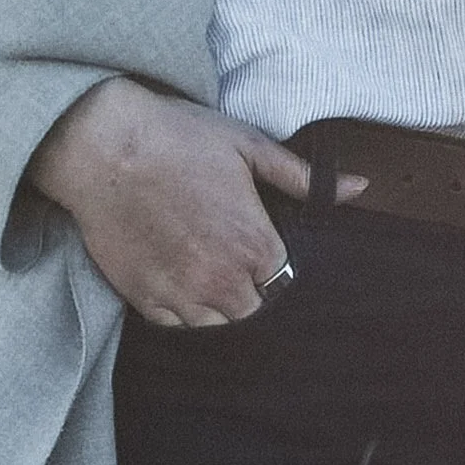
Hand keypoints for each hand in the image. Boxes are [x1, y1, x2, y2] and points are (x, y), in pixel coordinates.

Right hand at [27, 79, 363, 325]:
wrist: (104, 146)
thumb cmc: (178, 138)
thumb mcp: (248, 146)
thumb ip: (303, 177)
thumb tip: (360, 187)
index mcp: (254, 244)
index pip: (284, 281)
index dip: (275, 262)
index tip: (261, 243)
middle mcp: (221, 281)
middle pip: (255, 312)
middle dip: (251, 289)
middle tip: (232, 254)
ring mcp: (180, 295)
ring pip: (217, 326)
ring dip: (219, 304)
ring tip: (206, 265)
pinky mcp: (144, 300)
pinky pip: (176, 326)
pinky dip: (182, 309)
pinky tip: (178, 274)